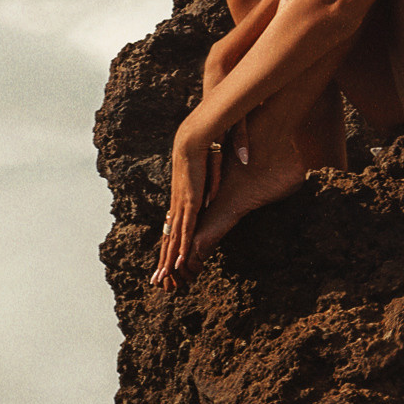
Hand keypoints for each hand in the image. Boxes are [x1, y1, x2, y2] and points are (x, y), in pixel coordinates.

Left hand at [153, 115, 218, 285]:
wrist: (202, 126)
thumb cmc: (214, 134)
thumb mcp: (223, 151)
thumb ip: (233, 157)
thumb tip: (245, 159)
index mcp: (186, 187)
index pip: (178, 218)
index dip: (174, 236)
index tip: (169, 252)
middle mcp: (181, 196)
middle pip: (171, 232)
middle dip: (165, 255)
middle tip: (158, 277)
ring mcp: (184, 199)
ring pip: (175, 235)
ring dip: (170, 257)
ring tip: (163, 278)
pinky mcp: (190, 199)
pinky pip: (185, 227)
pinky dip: (180, 245)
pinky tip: (176, 262)